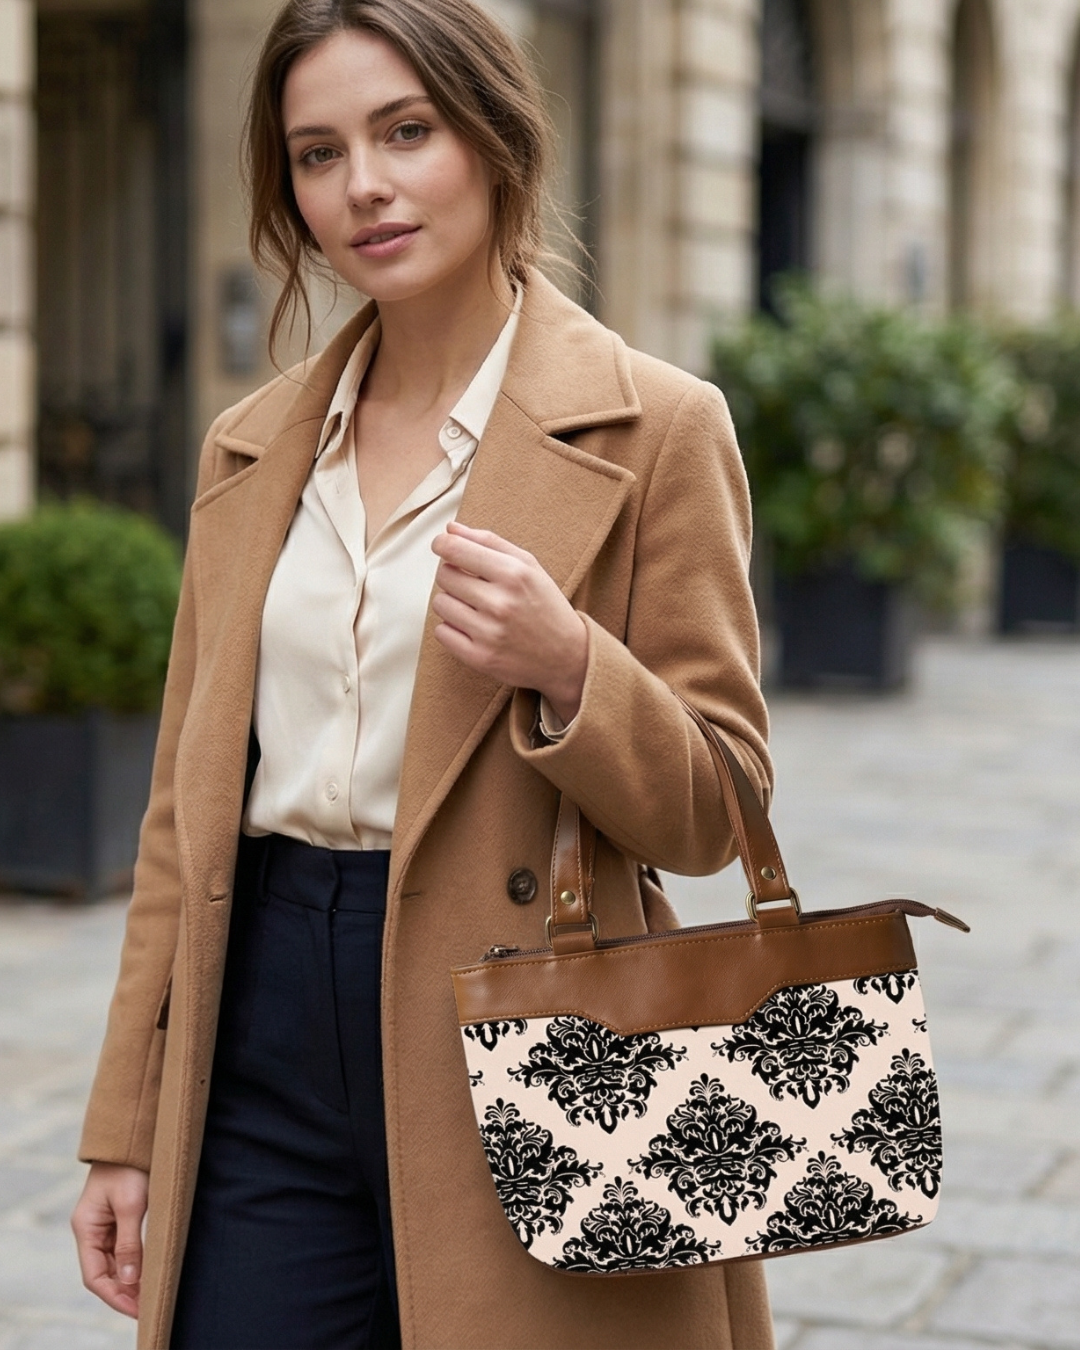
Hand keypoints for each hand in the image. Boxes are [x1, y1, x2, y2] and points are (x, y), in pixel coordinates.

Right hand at [72, 1162, 148, 1318]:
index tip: (136, 1309)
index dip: (114, 1296)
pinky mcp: (118, 1217)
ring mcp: (104, 1224)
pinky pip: (123, 1249)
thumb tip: (130, 1279)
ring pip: (115, 1262)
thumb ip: (129, 1242)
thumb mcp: (131, 1204)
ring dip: (130, 1280)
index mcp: (86, 1228)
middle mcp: (91, 1230)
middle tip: (148, 1307)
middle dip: (124, 1292)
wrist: (134, 1136)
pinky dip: (135, 1263)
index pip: (95, 1276)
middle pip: (104, 1272)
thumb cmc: (130, 1167)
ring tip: (151, 1295)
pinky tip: (149, 1272)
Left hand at [432, 522, 587, 724]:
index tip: (443, 546)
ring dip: (452, 602)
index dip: (442, 544)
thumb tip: (450, 529)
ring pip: (440, 604)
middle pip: (444, 575)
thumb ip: (489, 542)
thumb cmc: (545, 605)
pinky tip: (473, 627)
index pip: (455, 549)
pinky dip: (451, 628)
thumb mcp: (528, 566)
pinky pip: (441, 632)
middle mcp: (501, 603)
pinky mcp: (480, 657)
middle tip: (471, 583)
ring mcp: (489, 633)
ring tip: (475, 607)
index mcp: (514, 574)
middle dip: (452, 575)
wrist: (567, 656)